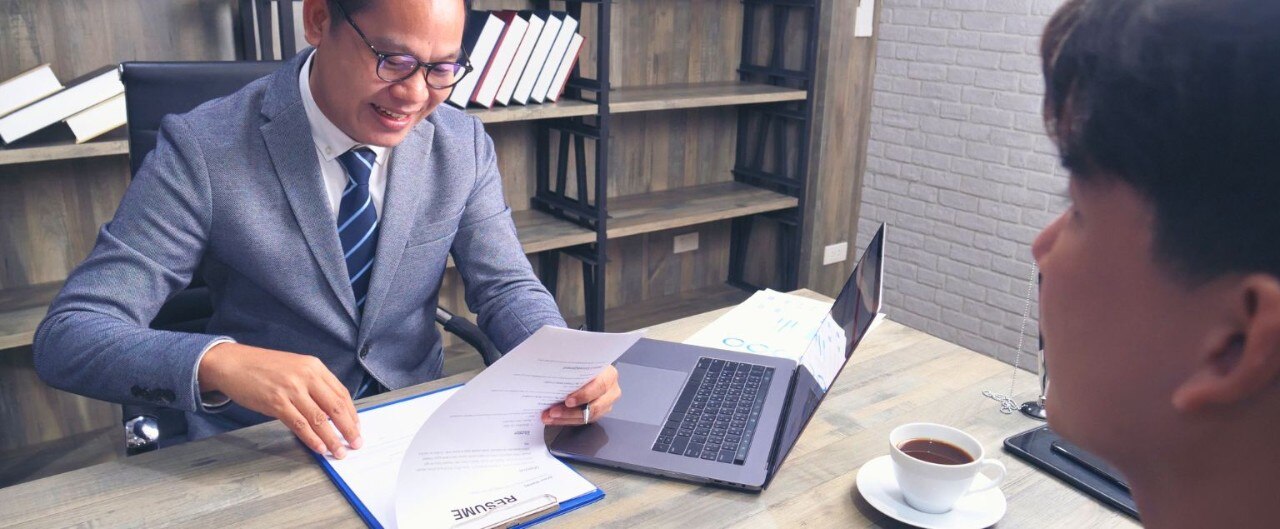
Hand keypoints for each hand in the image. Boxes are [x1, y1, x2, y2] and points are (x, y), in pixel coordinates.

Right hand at [198, 342, 361, 457]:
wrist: (233, 362)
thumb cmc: (264, 367)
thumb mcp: (295, 367)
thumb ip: (314, 384)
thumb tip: (331, 410)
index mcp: (314, 366)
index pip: (341, 393)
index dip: (352, 413)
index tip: (357, 427)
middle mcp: (306, 376)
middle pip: (335, 407)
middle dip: (349, 428)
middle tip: (356, 443)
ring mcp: (291, 389)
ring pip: (319, 419)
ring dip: (332, 439)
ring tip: (339, 452)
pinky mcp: (276, 402)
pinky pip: (299, 424)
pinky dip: (312, 438)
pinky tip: (319, 448)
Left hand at [542, 365, 619, 425]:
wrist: (590, 369)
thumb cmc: (583, 364)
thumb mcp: (582, 361)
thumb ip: (573, 366)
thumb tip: (553, 370)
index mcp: (610, 375)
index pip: (600, 386)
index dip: (584, 395)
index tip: (568, 401)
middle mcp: (611, 391)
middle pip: (595, 406)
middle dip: (571, 412)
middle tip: (553, 412)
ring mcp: (606, 404)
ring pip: (588, 417)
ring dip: (566, 418)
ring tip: (549, 417)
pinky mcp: (598, 413)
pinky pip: (583, 420)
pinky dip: (566, 420)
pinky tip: (554, 419)